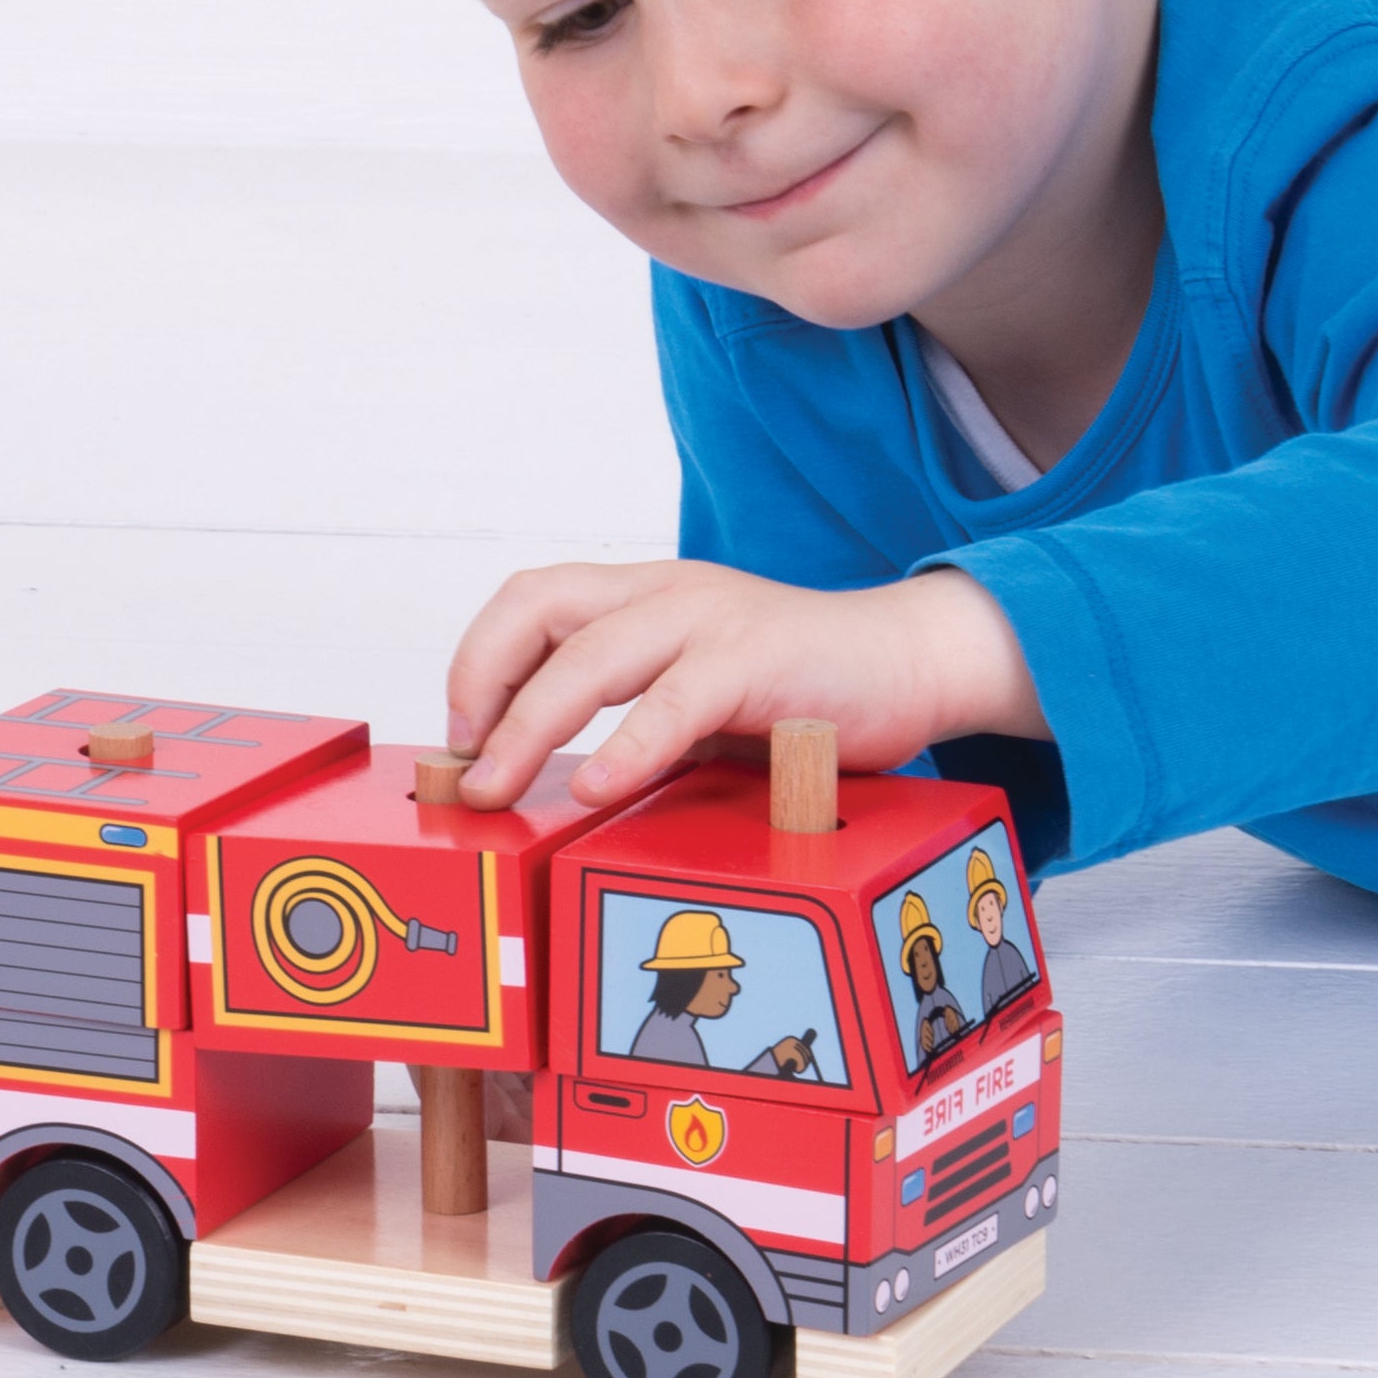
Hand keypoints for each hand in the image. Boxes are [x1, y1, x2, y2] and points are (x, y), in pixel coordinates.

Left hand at [445, 560, 1045, 812]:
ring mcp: (711, 618)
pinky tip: (598, 786)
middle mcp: (669, 590)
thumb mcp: (700, 697)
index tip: (463, 735)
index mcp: (647, 595)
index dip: (478, 661)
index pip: (530, 600)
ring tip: (500, 785)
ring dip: (528, 726)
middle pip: (537, 607)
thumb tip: (551, 777)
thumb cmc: (807, 691)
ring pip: (588, 655)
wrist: (915, 662)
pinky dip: (626, 747)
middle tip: (467, 763)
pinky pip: (673, 701)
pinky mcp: (756, 659)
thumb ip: (636, 715)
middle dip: (481, 685)